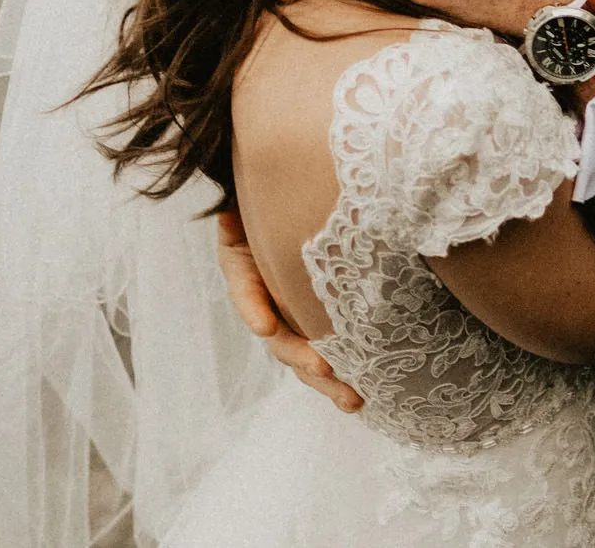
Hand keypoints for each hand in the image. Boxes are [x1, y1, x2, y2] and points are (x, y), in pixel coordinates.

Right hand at [215, 208, 361, 412]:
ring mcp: (291, 315)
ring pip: (305, 355)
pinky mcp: (318, 323)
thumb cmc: (271, 195)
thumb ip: (240, 209)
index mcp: (244, 267)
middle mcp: (266, 297)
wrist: (292, 199)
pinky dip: (343, 373)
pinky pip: (328, 352)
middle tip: (326, 371)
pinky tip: (363, 392)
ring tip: (354, 400)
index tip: (265, 325)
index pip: (246, 290)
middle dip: (302, 358)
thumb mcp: (251, 200)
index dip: (253, 308)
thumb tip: (231, 210)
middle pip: (279, 336)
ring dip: (327, 381)